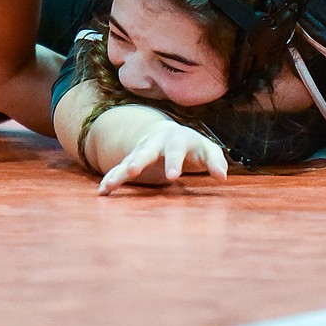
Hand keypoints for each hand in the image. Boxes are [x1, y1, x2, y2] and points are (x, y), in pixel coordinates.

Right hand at [98, 120, 227, 194]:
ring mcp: (141, 151)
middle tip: (135, 171)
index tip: (173, 177)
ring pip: (128, 161)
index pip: (176, 149)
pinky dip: (110, 179)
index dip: (174, 162)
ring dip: (119, 172)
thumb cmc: (193, 148)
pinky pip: (118, 170)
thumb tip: (222, 177)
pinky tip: (103, 191)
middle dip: (140, 160)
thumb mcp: (207, 151)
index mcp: (177, 139)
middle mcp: (155, 143)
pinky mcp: (131, 161)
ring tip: (110, 185)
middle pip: (146, 150)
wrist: (169, 134)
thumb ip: (216, 162)